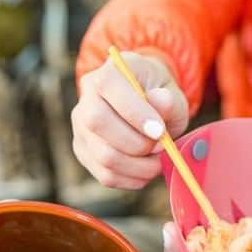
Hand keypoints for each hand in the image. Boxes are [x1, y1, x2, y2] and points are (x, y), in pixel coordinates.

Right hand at [72, 51, 189, 189]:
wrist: (148, 105)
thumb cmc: (160, 96)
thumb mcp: (170, 91)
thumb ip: (168, 99)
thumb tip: (161, 101)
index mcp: (107, 73)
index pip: (107, 87)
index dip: (134, 112)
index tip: (160, 131)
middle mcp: (86, 98)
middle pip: (96, 122)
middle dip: (137, 143)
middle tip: (162, 146)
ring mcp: (80, 128)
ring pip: (104, 156)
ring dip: (140, 166)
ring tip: (158, 158)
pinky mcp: (84, 153)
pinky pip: (107, 176)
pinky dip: (134, 178)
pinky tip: (148, 168)